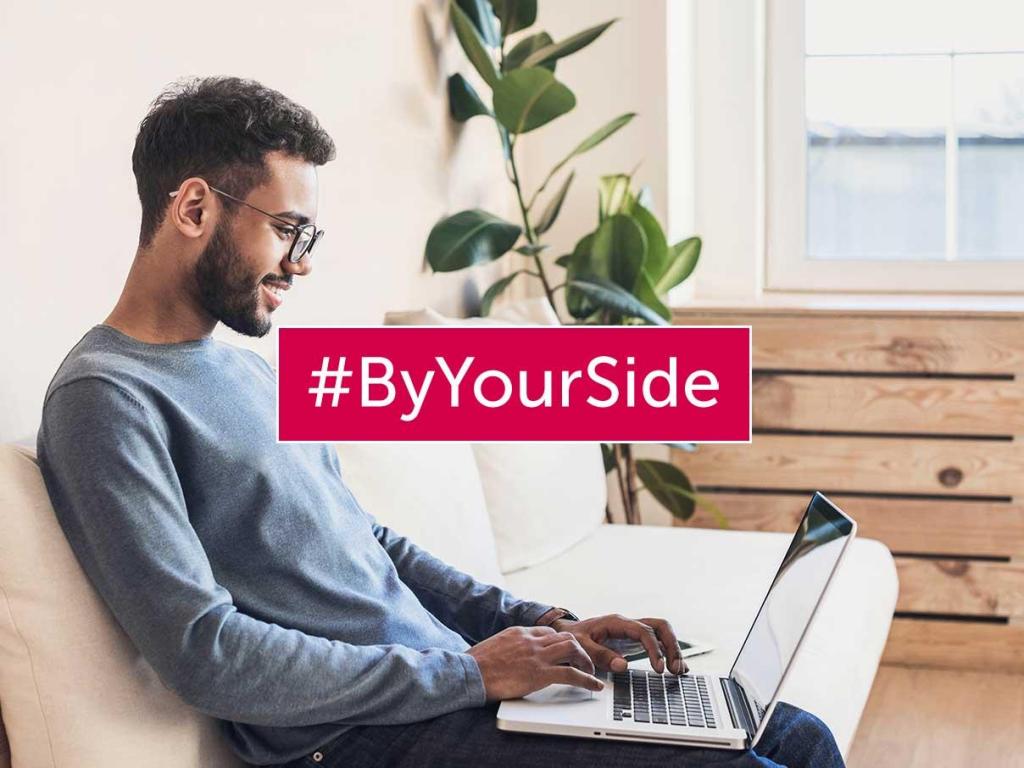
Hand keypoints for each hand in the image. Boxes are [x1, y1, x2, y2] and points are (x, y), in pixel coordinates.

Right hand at [467, 625, 604, 700]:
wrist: (468, 673)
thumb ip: (507, 648)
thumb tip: (509, 657)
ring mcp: (537, 655)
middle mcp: (531, 640)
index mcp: (519, 632)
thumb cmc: (475, 665)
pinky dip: (587, 680)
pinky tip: (594, 686)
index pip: (548, 632)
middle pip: (565, 637)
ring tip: (591, 672)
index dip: (560, 643)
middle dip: (579, 649)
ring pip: (573, 649)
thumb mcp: (493, 648)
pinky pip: (571, 674)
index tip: (565, 653)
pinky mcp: (540, 673)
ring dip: (586, 661)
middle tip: (583, 662)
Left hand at [549, 614, 687, 674]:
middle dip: (671, 646)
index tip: (659, 668)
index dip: (654, 649)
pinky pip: (657, 641)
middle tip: (675, 668)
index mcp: (617, 623)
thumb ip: (601, 655)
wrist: (567, 633)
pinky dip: (668, 652)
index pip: (644, 631)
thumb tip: (623, 666)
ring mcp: (633, 631)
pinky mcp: (635, 640)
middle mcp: (629, 624)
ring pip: (662, 632)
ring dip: (673, 649)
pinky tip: (677, 667)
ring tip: (679, 670)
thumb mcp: (582, 647)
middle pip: (660, 626)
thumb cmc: (574, 638)